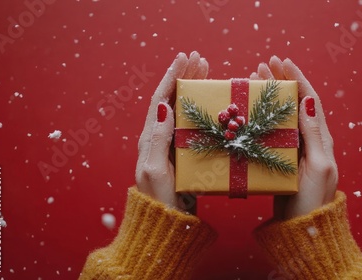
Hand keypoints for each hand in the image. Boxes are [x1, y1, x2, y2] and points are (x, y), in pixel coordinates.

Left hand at [135, 51, 208, 211]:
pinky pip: (192, 126)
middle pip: (172, 100)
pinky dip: (201, 111)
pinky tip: (211, 106)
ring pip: (183, 111)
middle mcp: (159, 139)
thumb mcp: (157, 170)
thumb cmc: (160, 201)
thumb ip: (158, 139)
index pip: (160, 99)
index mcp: (150, 139)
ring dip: (192, 90)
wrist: (166, 225)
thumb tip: (163, 107)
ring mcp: (172, 147)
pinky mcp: (183, 156)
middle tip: (200, 60)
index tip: (184, 58)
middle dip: (184, 78)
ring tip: (206, 72)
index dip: (172, 77)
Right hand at [251, 56, 337, 219]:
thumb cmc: (313, 201)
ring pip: (282, 116)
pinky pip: (273, 133)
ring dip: (269, 97)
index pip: (310, 100)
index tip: (283, 62)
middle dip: (281, 82)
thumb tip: (308, 102)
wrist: (303, 229)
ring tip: (255, 81)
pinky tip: (250, 114)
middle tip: (263, 66)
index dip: (297, 79)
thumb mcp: (318, 166)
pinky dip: (262, 119)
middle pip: (294, 103)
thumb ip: (313, 134)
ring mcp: (295, 150)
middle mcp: (309, 141)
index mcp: (321, 139)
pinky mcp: (282, 161)